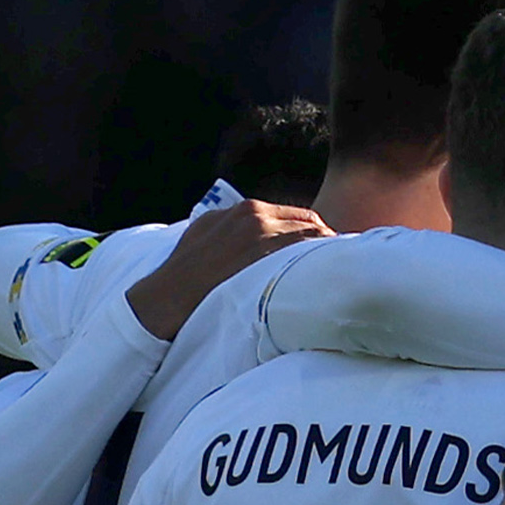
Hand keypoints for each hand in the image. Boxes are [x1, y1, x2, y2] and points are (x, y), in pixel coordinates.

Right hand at [125, 201, 329, 339]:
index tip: (325, 251)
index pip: (301, 216)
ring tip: (336, 277)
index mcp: (248, 209)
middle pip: (313, 226)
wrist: (167, 295)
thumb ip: (234, 223)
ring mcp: (262, 238)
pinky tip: (323, 283)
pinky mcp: (263, 261)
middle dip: (326, 244)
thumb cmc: (184, 268)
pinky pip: (304, 260)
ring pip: (313, 241)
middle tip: (338, 266)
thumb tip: (256, 226)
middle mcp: (258, 217)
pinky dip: (317, 268)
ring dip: (325, 257)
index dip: (315, 235)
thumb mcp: (207, 229)